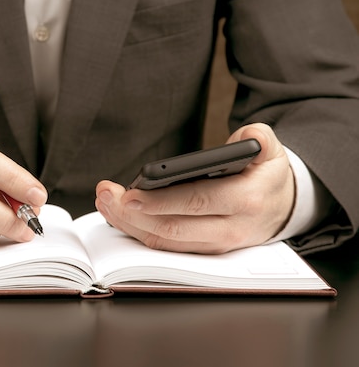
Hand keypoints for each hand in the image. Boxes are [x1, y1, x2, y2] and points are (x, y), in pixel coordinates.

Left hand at [95, 123, 294, 253]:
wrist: (284, 206)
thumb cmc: (267, 172)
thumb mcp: (270, 149)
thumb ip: (259, 138)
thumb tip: (246, 138)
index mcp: (246, 200)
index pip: (196, 202)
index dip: (159, 201)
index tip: (129, 194)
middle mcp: (230, 229)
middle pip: (173, 228)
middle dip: (132, 214)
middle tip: (106, 195)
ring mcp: (215, 245)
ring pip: (165, 242)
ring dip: (129, 224)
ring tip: (105, 202)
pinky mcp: (203, 250)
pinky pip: (166, 246)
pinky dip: (139, 232)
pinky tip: (118, 214)